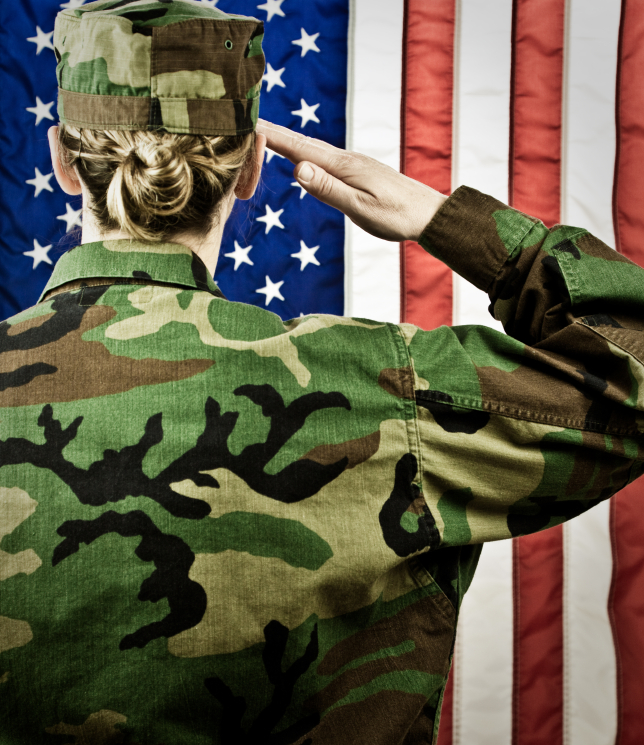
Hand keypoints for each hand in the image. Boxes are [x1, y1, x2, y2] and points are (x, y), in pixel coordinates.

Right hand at [257, 119, 447, 242]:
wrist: (428, 214)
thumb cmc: (396, 216)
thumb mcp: (360, 207)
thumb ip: (329, 189)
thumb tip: (298, 169)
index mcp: (342, 166)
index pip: (299, 148)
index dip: (272, 137)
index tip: (247, 125)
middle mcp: (345, 159)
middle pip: (302, 143)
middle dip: (274, 133)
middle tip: (246, 122)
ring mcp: (352, 164)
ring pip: (313, 148)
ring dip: (288, 140)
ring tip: (265, 134)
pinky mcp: (357, 171)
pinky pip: (323, 157)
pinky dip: (304, 151)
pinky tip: (301, 155)